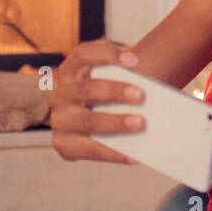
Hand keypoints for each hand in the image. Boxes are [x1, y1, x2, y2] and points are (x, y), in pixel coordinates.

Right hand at [50, 38, 146, 163]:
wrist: (94, 117)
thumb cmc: (110, 95)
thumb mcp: (112, 79)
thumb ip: (126, 78)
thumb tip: (152, 93)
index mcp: (71, 70)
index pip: (83, 55)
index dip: (106, 55)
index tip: (134, 60)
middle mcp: (60, 94)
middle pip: (86, 89)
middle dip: (114, 91)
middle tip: (141, 95)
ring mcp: (59, 120)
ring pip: (88, 121)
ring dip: (115, 123)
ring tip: (141, 124)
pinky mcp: (64, 144)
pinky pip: (90, 150)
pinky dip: (114, 153)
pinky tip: (135, 155)